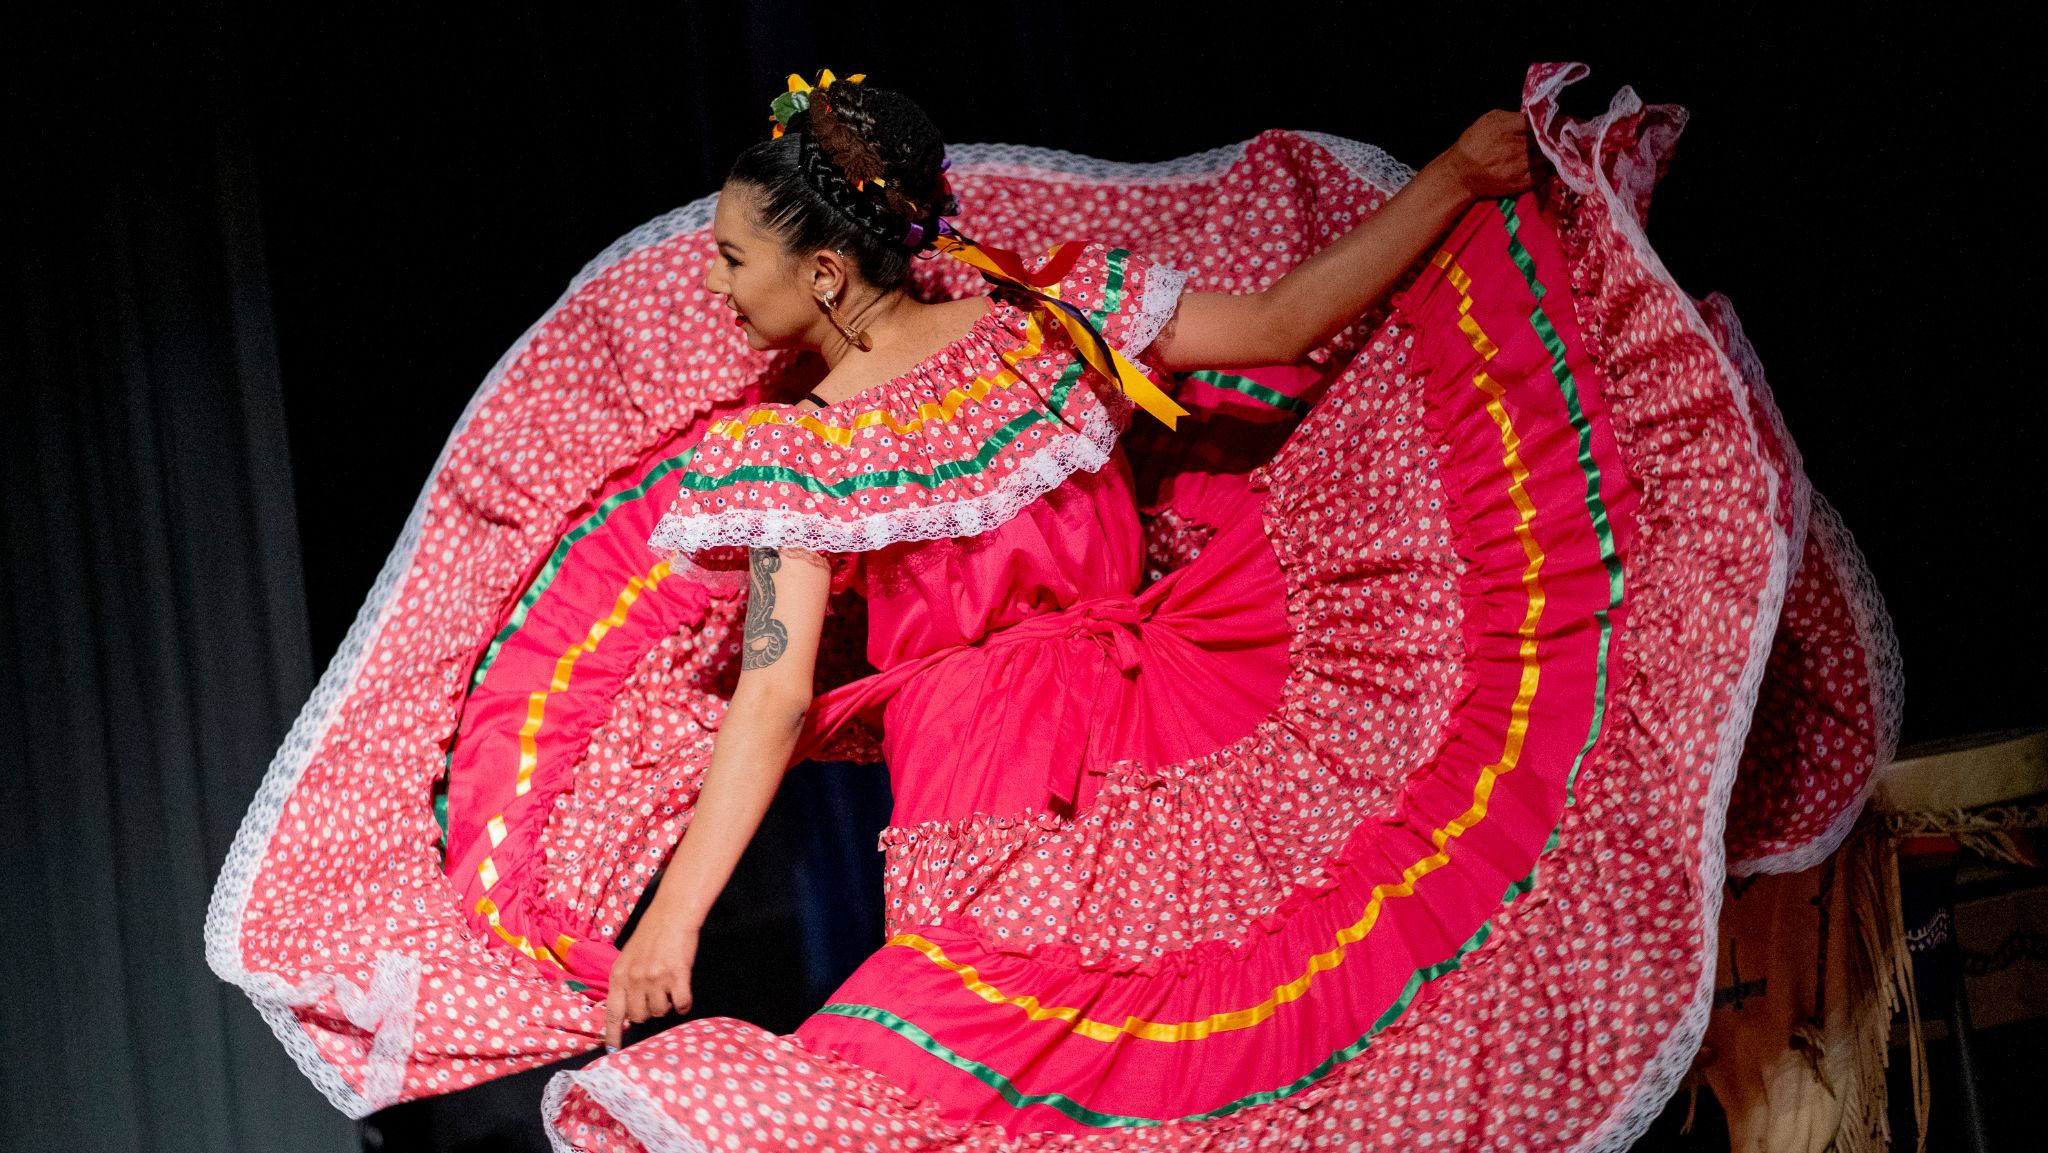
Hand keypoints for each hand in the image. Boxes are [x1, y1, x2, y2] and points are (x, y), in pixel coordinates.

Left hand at [604, 915, 699, 1049]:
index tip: (612, 1051)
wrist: (672, 915)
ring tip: (669, 986)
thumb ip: (625, 983)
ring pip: (660, 1011)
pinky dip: (684, 1003)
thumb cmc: (651, 935)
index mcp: (619, 975)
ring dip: (666, 1004)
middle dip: (648, 1011)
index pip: (612, 1013)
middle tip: (656, 995)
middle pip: (639, 1017)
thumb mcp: (628, 958)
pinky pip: (681, 1004)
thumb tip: (628, 1011)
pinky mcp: (677, 976)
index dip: (612, 1035)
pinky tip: (683, 990)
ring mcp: (655, 978)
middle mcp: (635, 979)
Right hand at [1438, 109, 1547, 199]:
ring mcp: (1518, 166)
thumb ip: (1513, 116)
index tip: (1554, 124)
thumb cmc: (1474, 143)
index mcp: (1507, 126)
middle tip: (1556, 138)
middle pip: (1546, 140)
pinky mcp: (1519, 183)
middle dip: (1552, 138)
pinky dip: (1544, 170)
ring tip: (1549, 152)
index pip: (1539, 122)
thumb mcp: (1490, 119)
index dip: (1549, 123)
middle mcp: (1515, 146)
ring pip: (1547, 157)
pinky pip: (1542, 175)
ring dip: (1550, 155)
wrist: (1460, 173)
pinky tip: (1539, 166)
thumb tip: (1534, 118)